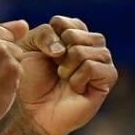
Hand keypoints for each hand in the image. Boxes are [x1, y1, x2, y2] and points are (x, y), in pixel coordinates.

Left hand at [13, 16, 116, 134]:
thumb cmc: (30, 81)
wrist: (33, 112)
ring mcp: (101, 62)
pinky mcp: (107, 80)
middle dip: (59, 51)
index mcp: (72, 34)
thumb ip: (42, 34)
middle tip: (55, 68)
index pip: (65, 23)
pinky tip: (74, 87)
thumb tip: (64, 46)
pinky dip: (78, 77)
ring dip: (67, 65)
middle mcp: (90, 45)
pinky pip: (93, 66)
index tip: (44, 54)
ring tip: (63, 78)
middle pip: (77, 33)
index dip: (50, 38)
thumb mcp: (27, 48)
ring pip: (86, 49)